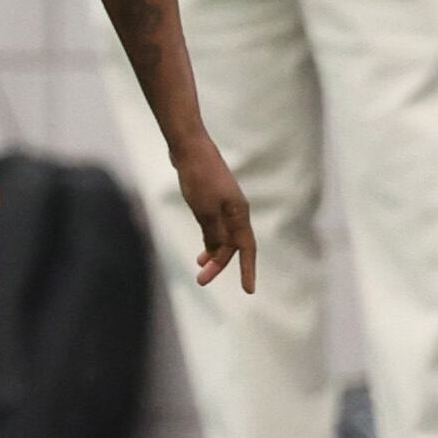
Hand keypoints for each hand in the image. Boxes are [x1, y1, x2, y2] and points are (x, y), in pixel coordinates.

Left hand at [173, 135, 256, 291]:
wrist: (189, 147)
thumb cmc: (198, 178)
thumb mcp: (205, 211)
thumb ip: (213, 233)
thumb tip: (218, 253)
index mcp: (239, 214)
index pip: (247, 249)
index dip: (247, 270)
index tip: (247, 290)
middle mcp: (235, 210)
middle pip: (231, 245)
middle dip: (219, 264)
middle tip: (201, 280)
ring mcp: (223, 203)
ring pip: (222, 235)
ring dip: (213, 251)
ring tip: (200, 266)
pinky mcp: (210, 197)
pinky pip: (214, 225)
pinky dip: (209, 237)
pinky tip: (203, 245)